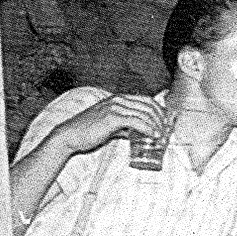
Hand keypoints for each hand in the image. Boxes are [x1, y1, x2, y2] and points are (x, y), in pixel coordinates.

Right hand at [50, 94, 166, 156]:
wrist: (68, 136)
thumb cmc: (87, 132)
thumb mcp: (109, 126)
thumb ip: (123, 127)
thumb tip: (136, 134)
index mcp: (118, 99)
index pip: (146, 100)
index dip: (159, 110)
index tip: (166, 122)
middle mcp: (118, 100)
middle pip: (149, 105)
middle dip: (162, 118)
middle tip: (168, 131)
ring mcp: (115, 107)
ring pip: (145, 113)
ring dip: (157, 125)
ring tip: (163, 136)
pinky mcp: (112, 118)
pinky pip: (136, 122)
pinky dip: (148, 129)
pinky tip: (154, 135)